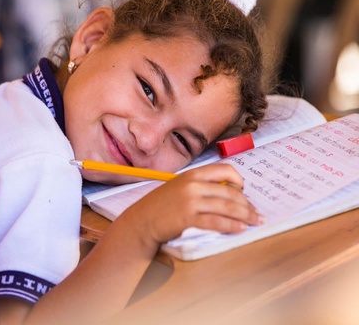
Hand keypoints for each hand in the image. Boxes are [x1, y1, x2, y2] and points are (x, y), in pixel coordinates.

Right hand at [121, 163, 263, 246]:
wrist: (142, 220)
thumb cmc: (162, 204)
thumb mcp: (180, 186)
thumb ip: (201, 185)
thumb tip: (228, 192)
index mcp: (193, 174)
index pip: (224, 170)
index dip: (239, 180)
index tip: (245, 190)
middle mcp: (193, 184)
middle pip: (230, 191)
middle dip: (247, 204)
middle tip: (257, 213)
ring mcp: (190, 201)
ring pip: (226, 206)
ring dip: (244, 215)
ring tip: (254, 222)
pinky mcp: (187, 218)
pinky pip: (216, 221)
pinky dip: (231, 225)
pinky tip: (240, 229)